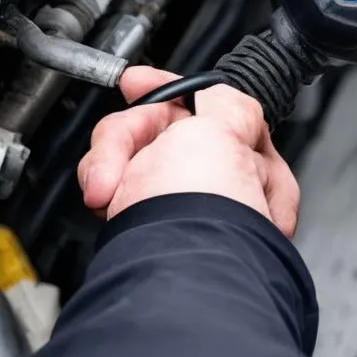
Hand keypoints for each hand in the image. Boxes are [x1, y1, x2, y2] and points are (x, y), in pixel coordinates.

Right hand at [77, 67, 299, 235]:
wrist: (164, 275)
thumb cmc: (207, 214)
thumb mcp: (226, 130)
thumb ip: (226, 102)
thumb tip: (218, 92)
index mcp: (255, 168)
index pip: (213, 115)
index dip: (172, 90)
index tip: (136, 82)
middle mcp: (218, 193)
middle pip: (161, 131)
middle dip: (129, 133)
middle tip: (118, 146)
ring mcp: (177, 212)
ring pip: (129, 156)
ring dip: (110, 160)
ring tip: (109, 186)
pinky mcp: (140, 231)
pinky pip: (111, 186)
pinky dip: (101, 184)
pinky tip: (104, 197)